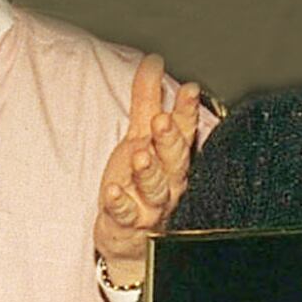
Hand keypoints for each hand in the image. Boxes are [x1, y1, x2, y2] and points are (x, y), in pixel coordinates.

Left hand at [92, 57, 207, 288]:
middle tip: (162, 121)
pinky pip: (125, 214)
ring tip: (140, 155)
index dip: (186, 111)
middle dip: (170, 141)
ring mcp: (149, 206)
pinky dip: (120, 204)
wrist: (129, 241)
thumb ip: (147, 99)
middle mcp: (168, 183)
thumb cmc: (137, 184)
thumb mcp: (140, 136)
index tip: (188, 89)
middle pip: (174, 160)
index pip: (183, 131)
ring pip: (155, 189)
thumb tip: (153, 60)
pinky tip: (113, 192)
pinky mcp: (127, 224)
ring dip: (149, 172)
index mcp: (172, 159)